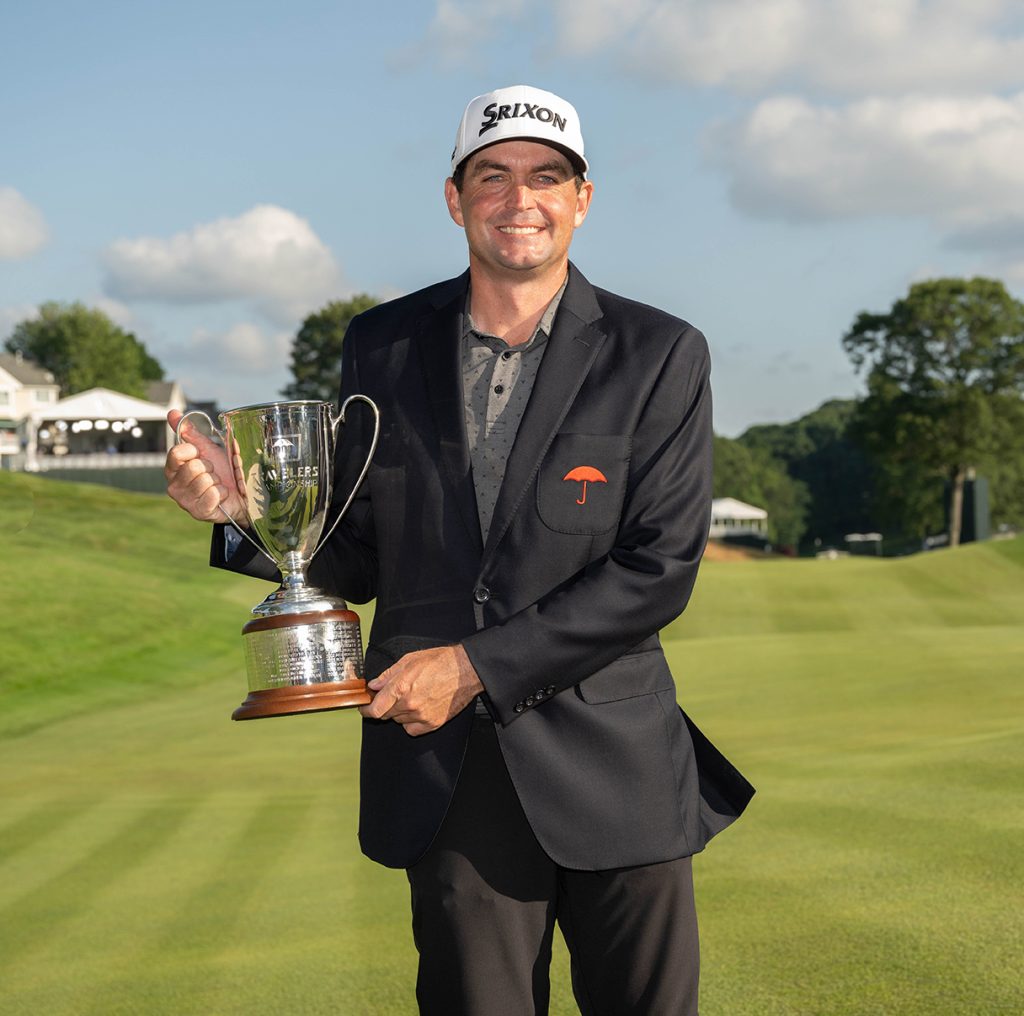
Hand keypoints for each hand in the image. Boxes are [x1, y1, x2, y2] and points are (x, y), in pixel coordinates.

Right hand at [164, 410, 247, 524]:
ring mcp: (185, 501)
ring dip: (217, 481)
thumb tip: (172, 412)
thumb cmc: (224, 471)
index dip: (194, 451)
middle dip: (210, 468)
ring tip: (218, 485)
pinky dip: (222, 493)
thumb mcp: (208, 449)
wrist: (242, 493)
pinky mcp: (199, 512)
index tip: (201, 455)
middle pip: (193, 467)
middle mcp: (174, 485)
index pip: (177, 453)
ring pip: (204, 481)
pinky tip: (222, 495)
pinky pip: (212, 495)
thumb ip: (189, 433)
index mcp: (173, 468)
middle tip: (214, 473)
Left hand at [358, 645, 483, 736]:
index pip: (375, 709)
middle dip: (385, 706)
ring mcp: (421, 716)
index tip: (365, 708)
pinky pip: (412, 729)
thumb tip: (374, 685)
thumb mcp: (410, 660)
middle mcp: (409, 704)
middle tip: (393, 696)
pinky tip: (418, 709)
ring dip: (399, 712)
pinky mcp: (432, 723)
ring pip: (399, 721)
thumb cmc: (440, 661)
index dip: (366, 710)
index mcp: (401, 687)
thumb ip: (388, 675)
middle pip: (386, 715)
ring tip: (412, 697)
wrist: (466, 670)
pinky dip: (411, 722)